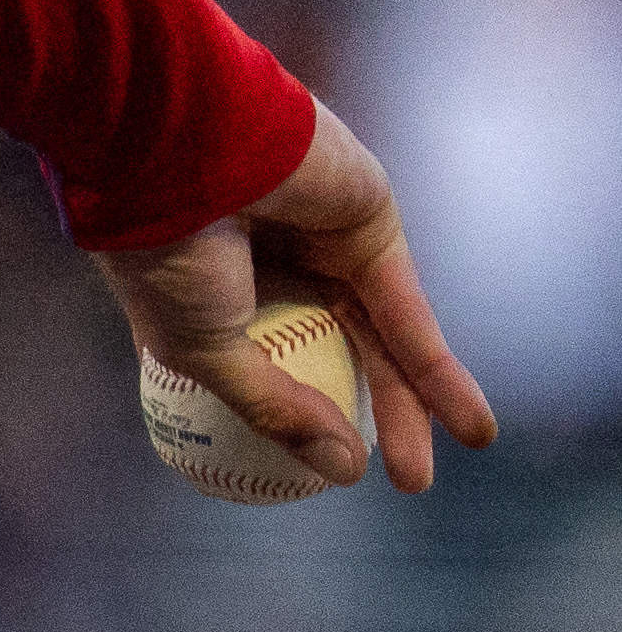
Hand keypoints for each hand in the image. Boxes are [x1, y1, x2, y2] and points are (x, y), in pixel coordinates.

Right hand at [90, 97, 498, 493]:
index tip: (327, 473)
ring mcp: (327, 246)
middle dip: (377, 421)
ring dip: (417, 403)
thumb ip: (274, 408)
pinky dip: (437, 365)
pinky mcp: (370, 224)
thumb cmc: (166, 258)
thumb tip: (341, 472)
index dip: (303, 421)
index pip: (274, 368)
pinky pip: (406, 309)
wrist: (176, 151)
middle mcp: (277, 273)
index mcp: (220, 300)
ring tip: (436, 466)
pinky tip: (465, 419)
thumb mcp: (203, 353)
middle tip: (402, 480)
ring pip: (381, 339)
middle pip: (342, 359)